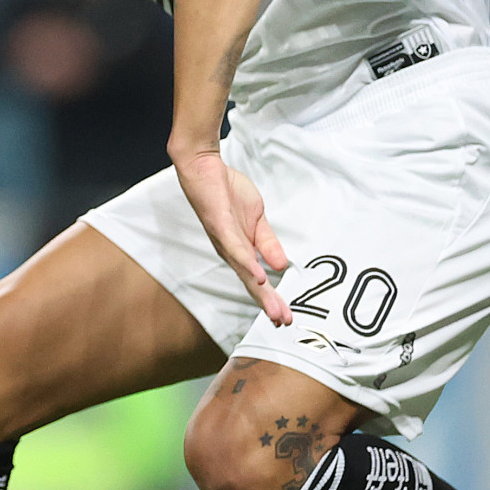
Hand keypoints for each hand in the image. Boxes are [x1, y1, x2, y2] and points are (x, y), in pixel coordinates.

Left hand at [171, 144, 292, 325]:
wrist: (205, 168)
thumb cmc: (227, 192)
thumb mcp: (257, 218)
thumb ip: (268, 243)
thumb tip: (282, 265)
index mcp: (241, 250)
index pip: (257, 281)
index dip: (271, 299)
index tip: (285, 317)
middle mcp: (231, 252)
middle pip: (252, 283)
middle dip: (268, 303)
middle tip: (283, 322)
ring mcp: (225, 240)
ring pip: (245, 271)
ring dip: (261, 291)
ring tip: (274, 308)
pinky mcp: (221, 227)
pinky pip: (236, 248)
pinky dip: (248, 263)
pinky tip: (260, 276)